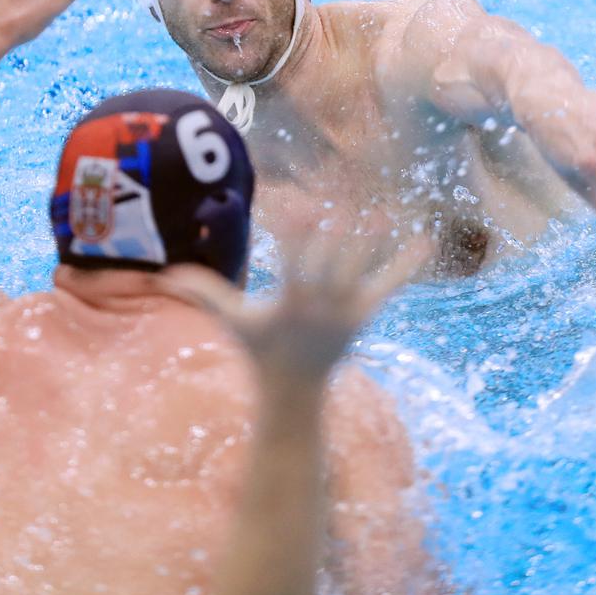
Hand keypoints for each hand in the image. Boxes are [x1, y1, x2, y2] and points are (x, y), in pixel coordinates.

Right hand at [156, 230, 429, 387]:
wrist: (295, 391)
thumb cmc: (260, 350)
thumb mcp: (234, 323)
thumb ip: (206, 296)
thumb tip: (168, 276)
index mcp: (289, 303)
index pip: (292, 261)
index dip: (294, 233)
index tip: (297, 203)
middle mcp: (321, 306)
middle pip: (330, 265)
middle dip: (335, 236)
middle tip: (343, 204)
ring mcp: (346, 310)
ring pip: (361, 272)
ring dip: (373, 244)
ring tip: (382, 212)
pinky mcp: (365, 313)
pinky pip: (388, 285)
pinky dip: (407, 264)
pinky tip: (426, 240)